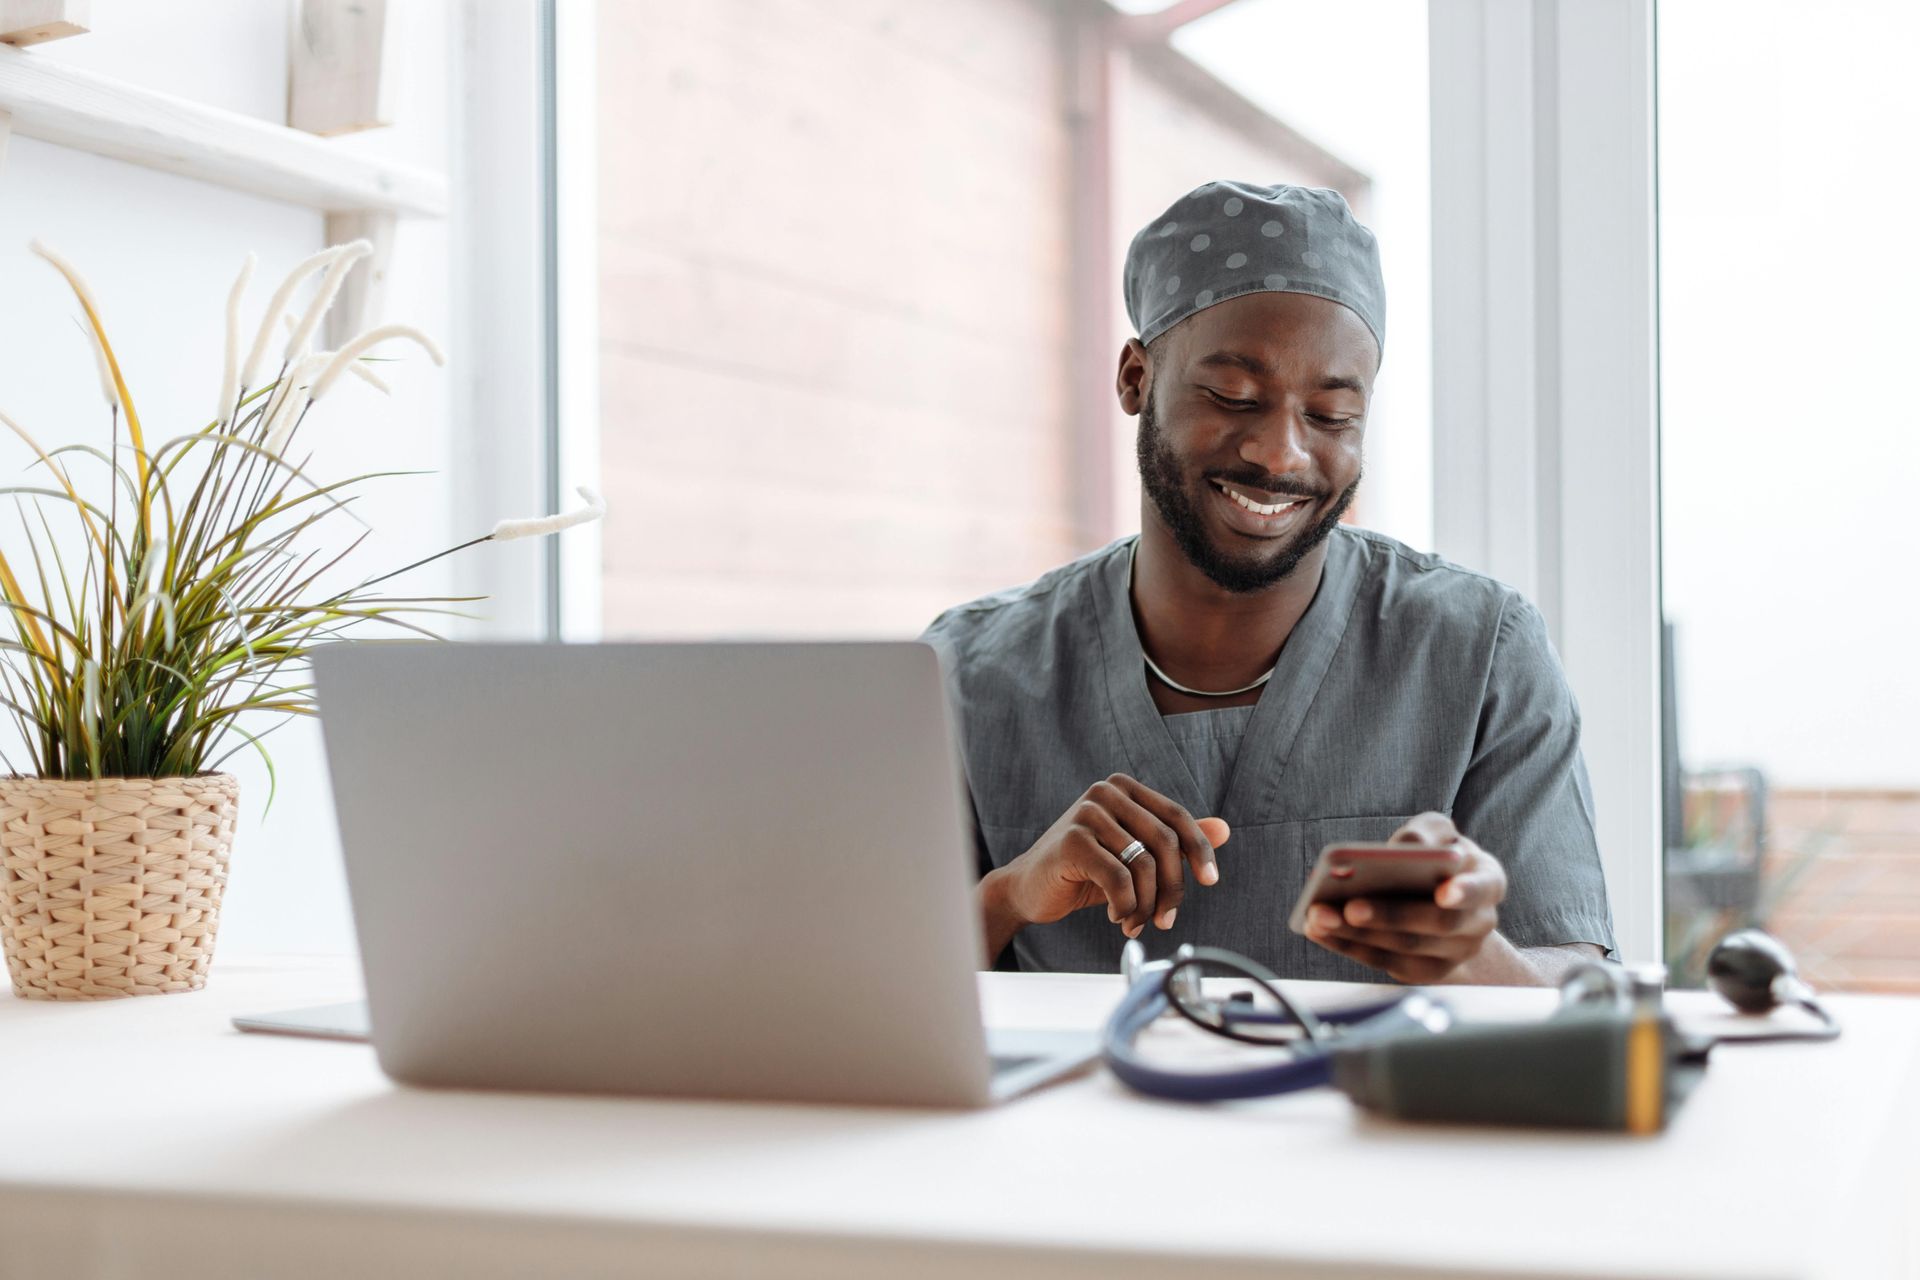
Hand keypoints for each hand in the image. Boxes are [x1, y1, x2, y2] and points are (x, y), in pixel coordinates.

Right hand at [989, 774, 1228, 939]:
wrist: (1027, 890)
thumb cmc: (1084, 872)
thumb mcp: (1133, 855)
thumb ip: (1174, 841)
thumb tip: (1224, 829)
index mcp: (1123, 788)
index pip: (1177, 817)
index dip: (1199, 850)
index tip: (1211, 881)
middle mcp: (1106, 792)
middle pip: (1165, 842)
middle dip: (1173, 888)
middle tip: (1165, 919)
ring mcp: (1086, 813)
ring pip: (1144, 865)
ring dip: (1147, 904)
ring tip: (1135, 922)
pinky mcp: (1072, 840)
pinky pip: (1120, 879)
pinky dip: (1126, 906)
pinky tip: (1117, 916)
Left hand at [1301, 812, 1507, 982]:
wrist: (1446, 899)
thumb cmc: (1439, 857)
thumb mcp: (1440, 834)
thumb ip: (1427, 833)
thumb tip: (1405, 847)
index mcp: (1488, 881)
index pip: (1482, 889)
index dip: (1465, 892)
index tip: (1443, 892)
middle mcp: (1478, 923)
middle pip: (1437, 925)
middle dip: (1391, 916)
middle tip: (1351, 906)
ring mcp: (1454, 953)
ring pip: (1406, 949)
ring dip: (1358, 934)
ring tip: (1319, 915)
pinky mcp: (1424, 971)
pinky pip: (1385, 963)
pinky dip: (1349, 946)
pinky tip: (1319, 930)